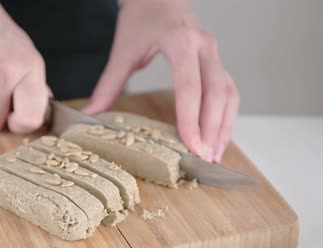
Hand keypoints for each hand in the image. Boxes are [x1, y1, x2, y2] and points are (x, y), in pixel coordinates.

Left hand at [83, 0, 238, 161]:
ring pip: (229, 94)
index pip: (190, 86)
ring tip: (213, 153)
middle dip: (212, 129)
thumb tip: (92, 112)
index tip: (191, 144)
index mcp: (180, 41)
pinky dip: (226, 116)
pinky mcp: (217, 61)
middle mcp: (203, 47)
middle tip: (204, 157)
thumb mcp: (123, 49)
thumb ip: (109, 83)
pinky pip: (229, 91)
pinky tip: (217, 136)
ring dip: (224, 126)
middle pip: (217, 93)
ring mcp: (214, 53)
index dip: (191, 118)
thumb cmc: (142, 16)